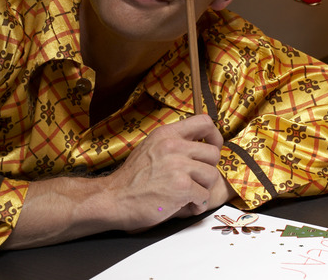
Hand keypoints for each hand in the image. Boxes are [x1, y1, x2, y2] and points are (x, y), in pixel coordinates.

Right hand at [103, 114, 226, 229]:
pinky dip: (197, 204)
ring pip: (212, 175)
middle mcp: (173, 146)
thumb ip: (173, 143)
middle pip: (213, 153)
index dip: (214, 136)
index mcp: (166, 134)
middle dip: (207, 170)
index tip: (212, 147)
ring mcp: (178, 166)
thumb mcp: (150, 148)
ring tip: (188, 195)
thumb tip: (200, 145)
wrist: (113, 199)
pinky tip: (183, 205)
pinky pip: (204, 195)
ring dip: (203, 188)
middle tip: (195, 180)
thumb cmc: (132, 179)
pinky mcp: (182, 187)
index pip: (204, 121)